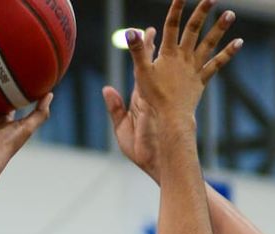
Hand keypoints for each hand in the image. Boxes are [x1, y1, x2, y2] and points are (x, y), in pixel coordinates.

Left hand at [103, 29, 160, 179]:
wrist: (158, 164)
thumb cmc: (142, 152)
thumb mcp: (122, 128)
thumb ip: (115, 108)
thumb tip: (106, 88)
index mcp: (141, 101)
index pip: (140, 72)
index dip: (142, 54)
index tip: (144, 37)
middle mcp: (151, 97)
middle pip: (151, 66)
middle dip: (152, 47)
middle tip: (153, 29)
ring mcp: (158, 100)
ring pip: (157, 71)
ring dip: (161, 53)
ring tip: (163, 34)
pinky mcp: (161, 105)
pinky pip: (160, 83)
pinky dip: (163, 69)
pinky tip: (168, 56)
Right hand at [125, 0, 241, 119]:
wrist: (170, 118)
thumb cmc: (153, 98)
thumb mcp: (141, 72)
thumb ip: (138, 50)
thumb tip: (131, 31)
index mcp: (168, 54)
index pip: (172, 25)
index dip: (176, 8)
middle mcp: (184, 57)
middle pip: (193, 30)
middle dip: (202, 11)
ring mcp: (195, 68)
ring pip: (209, 44)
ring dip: (220, 28)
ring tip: (231, 14)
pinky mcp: (202, 79)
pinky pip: (217, 64)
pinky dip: (228, 53)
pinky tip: (239, 42)